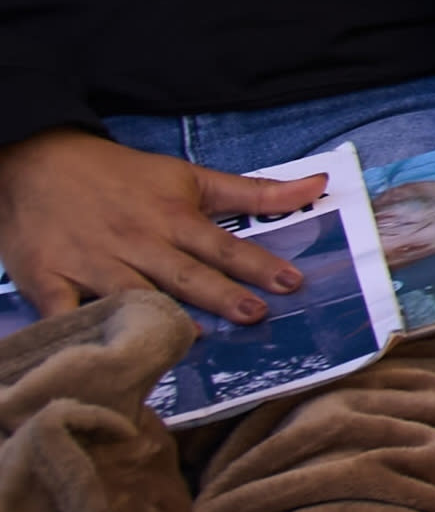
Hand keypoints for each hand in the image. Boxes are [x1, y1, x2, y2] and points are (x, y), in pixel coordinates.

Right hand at [0, 131, 318, 322]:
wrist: (37, 161)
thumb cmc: (120, 175)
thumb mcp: (189, 176)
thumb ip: (253, 191)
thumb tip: (319, 185)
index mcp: (172, 218)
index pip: (223, 246)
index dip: (258, 265)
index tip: (292, 283)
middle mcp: (137, 242)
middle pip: (183, 273)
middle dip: (220, 294)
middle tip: (255, 315)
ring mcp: (92, 263)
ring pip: (130, 294)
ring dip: (158, 315)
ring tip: (192, 339)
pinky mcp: (48, 279)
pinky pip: (65, 311)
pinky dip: (80, 330)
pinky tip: (103, 350)